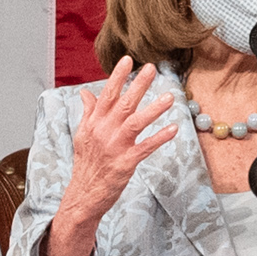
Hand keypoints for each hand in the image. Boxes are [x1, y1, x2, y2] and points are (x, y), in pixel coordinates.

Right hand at [45, 67, 184, 255]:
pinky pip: (145, 147)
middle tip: (152, 68)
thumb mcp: (82, 135)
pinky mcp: (125, 163)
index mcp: (94, 123)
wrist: (84, 195)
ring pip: (135, 123)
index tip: (128, 59)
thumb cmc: (86, 164)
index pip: (106, 95)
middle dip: (138, 85)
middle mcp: (103, 132)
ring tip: (170, 96)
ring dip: (153, 109)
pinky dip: (160, 137)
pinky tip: (174, 128)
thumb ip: (88, 112)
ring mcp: (115, 148)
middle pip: (123, 104)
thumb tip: (85, 92)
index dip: (118, 77)